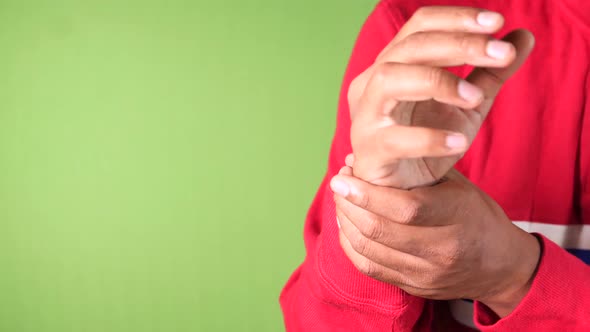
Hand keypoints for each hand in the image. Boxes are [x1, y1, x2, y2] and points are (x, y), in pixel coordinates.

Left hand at [330, 165, 540, 316]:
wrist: (501, 266)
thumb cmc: (476, 215)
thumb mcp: (457, 185)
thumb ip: (414, 170)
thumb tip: (363, 155)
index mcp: (457, 216)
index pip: (405, 207)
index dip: (367, 192)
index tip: (343, 176)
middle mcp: (442, 249)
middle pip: (380, 230)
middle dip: (349, 204)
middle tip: (338, 184)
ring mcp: (427, 273)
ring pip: (369, 251)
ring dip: (345, 223)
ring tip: (340, 202)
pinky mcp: (415, 287)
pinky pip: (371, 268)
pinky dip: (351, 245)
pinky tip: (346, 226)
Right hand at [347, 7, 534, 187]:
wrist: (409, 189)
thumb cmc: (431, 142)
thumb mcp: (468, 104)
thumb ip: (491, 72)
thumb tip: (524, 36)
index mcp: (393, 65)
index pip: (420, 26)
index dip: (457, 19)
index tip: (498, 23)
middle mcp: (372, 83)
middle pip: (409, 47)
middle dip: (459, 45)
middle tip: (502, 53)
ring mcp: (366, 116)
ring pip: (389, 79)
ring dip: (438, 81)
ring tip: (476, 97)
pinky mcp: (368, 150)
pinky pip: (394, 138)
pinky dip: (428, 138)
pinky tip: (460, 141)